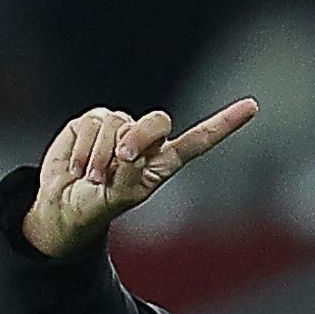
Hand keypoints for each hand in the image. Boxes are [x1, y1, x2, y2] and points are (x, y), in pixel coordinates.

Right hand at [22, 100, 258, 257]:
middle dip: (140, 137)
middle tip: (121, 160)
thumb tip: (128, 144)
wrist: (62, 206)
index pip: (198, 140)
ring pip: (117, 123)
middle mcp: (145, 141)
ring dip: (100, 155)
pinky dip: (82, 150)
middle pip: (158, 121)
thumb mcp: (120, 196)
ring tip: (92, 177)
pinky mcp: (91, 122)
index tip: (253, 106)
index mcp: (162, 162)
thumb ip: (131, 171)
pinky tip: (79, 168)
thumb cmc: (97, 207)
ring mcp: (118, 128)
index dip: (225, 124)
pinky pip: (90, 124)